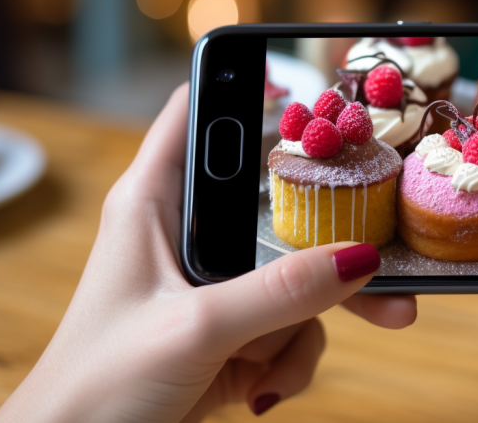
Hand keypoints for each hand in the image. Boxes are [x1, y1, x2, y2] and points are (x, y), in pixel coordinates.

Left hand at [0, 85, 416, 421]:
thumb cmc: (97, 386)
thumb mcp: (197, 328)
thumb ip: (284, 292)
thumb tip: (362, 258)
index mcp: (154, 204)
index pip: (195, 115)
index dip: (246, 87)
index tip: (309, 86)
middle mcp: (187, 237)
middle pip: (274, 208)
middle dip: (326, 247)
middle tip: (380, 257)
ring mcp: (214, 290)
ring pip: (296, 280)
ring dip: (303, 329)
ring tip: (275, 371)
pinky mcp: (232, 336)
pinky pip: (291, 329)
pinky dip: (289, 361)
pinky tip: (262, 392)